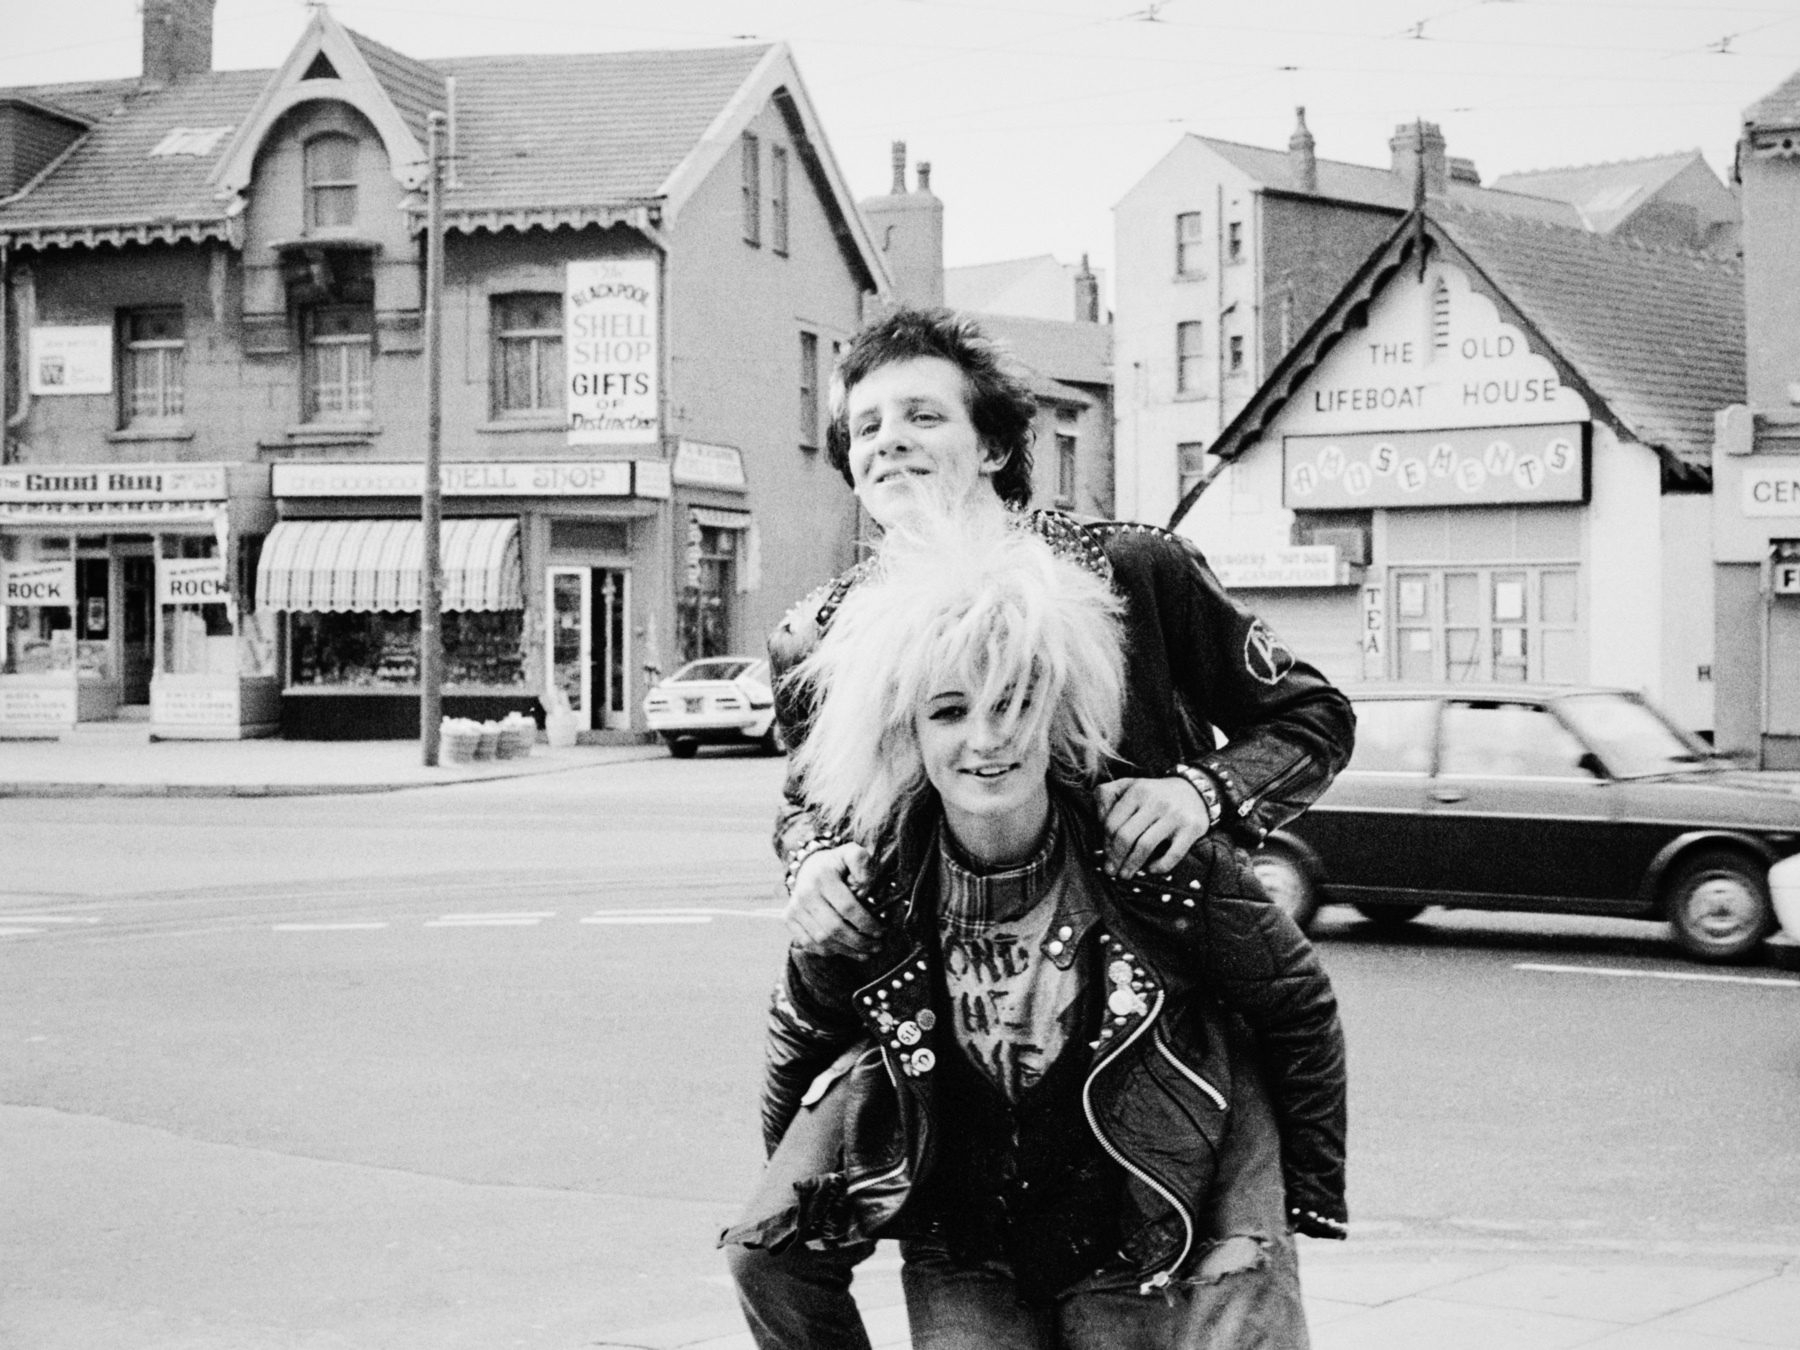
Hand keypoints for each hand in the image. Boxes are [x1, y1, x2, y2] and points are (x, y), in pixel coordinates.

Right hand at [783, 843, 879, 955]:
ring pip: (822, 940)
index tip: (881, 931)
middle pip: (834, 928)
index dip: (866, 923)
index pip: (847, 907)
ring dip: (847, 950)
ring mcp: (794, 908)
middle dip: (859, 942)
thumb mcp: (851, 853)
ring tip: (866, 952)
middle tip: (877, 947)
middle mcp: (805, 893)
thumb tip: (866, 885)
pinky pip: (809, 943)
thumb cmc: (837, 864)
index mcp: (823, 877)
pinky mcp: (788, 918)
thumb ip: (862, 862)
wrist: (808, 866)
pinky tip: (846, 950)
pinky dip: (829, 951)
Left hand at [1095, 776, 1212, 878]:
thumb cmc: (1154, 794)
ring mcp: (1174, 815)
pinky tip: (1150, 869)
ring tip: (1125, 875)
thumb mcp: (1129, 785)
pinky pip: (1172, 855)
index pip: (1112, 822)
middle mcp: (1155, 802)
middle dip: (1114, 857)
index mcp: (1137, 791)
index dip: (1105, 843)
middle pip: (1126, 836)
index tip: (1104, 855)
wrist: (1195, 790)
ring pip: (1145, 846)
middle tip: (1111, 871)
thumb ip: (1107, 795)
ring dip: (1132, 865)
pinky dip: (1159, 866)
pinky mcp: (1191, 828)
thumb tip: (1099, 820)